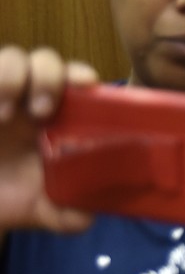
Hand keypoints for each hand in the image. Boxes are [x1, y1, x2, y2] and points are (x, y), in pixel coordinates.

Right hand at [0, 46, 98, 233]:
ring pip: (12, 56)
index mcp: (58, 118)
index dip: (82, 74)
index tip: (88, 84)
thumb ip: (67, 214)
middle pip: (46, 60)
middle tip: (43, 111)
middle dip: (49, 76)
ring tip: (6, 114)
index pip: (76, 80)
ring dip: (14, 75)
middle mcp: (29, 99)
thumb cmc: (10, 197)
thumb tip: (86, 217)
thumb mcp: (42, 211)